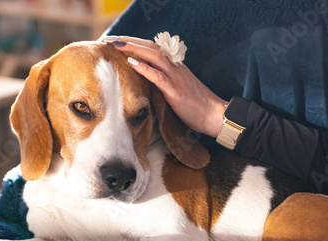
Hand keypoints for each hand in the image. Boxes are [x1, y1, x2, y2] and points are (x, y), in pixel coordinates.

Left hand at [106, 36, 226, 137]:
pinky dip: (144, 68)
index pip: (154, 48)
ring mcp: (176, 78)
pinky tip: (132, 63)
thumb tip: (147, 82)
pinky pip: (158, 76)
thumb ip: (165, 83)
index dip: (137, 43)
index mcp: (176, 67)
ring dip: (135, 49)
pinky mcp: (175, 91)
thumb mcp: (179, 89)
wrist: (214, 115)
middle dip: (132, 41)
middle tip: (113, 39)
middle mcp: (175, 68)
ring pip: (154, 56)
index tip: (121, 41)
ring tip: (118, 45)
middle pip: (152, 47)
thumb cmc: (196, 106)